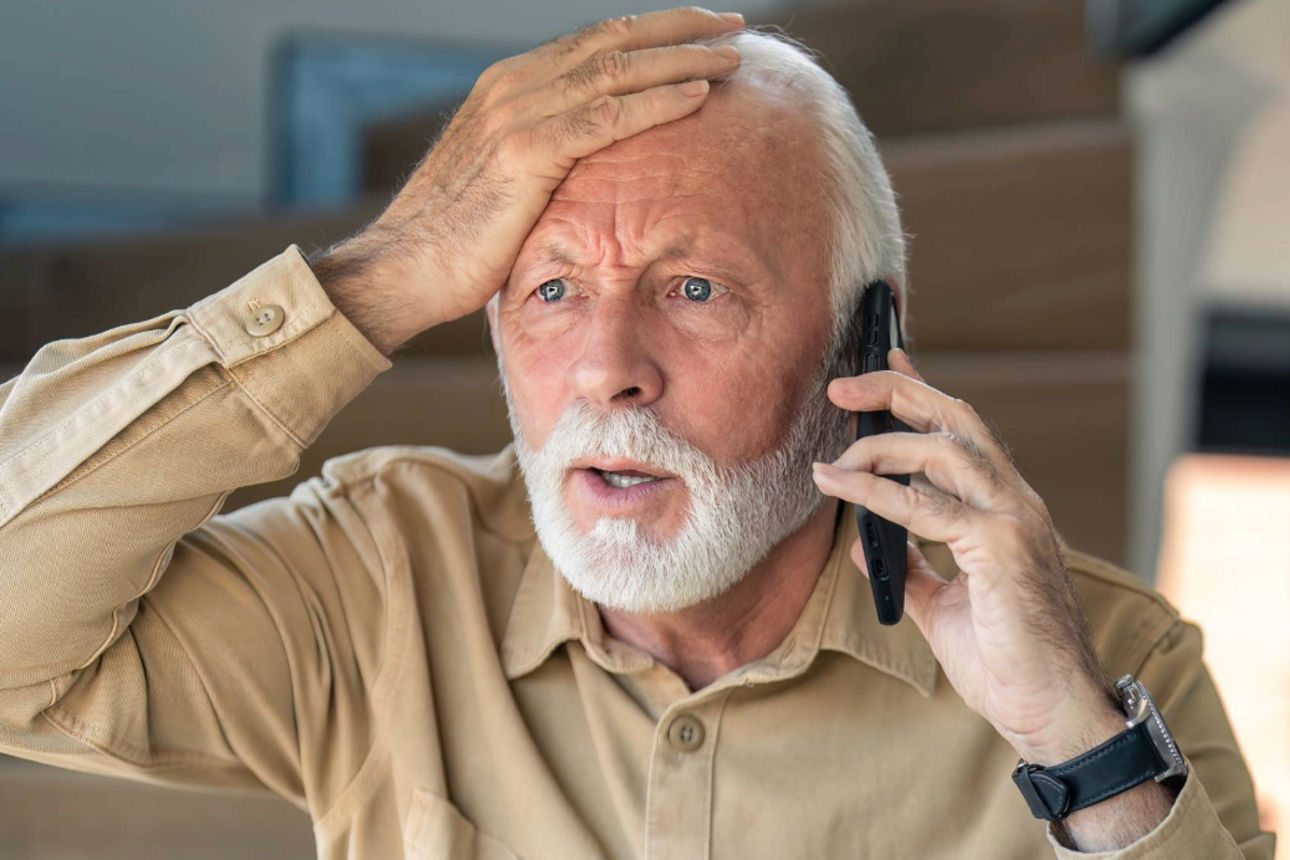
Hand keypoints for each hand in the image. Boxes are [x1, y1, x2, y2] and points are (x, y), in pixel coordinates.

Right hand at [312, 7, 743, 353]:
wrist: (402, 267)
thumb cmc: (456, 237)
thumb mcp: (503, 179)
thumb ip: (544, 154)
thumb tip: (590, 162)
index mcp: (509, 85)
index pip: (593, 42)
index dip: (652, 31)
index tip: (700, 30)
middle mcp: (513, 85)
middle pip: (612, 41)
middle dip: (678, 29)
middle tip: (733, 26)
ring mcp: (517, 114)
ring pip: (617, 71)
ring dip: (681, 60)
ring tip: (732, 57)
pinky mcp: (525, 153)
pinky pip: (607, 118)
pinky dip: (657, 103)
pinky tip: (698, 97)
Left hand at [812, 350, 1123, 765]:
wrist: (1049, 710)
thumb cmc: (1006, 660)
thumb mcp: (944, 606)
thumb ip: (911, 568)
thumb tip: (867, 543)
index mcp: (1005, 508)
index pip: (962, 431)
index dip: (922, 391)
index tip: (888, 360)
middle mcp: (1014, 501)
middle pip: (955, 418)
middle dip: (897, 391)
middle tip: (841, 386)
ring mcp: (1013, 519)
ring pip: (943, 449)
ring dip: (879, 445)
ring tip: (832, 461)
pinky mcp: (1001, 547)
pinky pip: (926, 506)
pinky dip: (876, 493)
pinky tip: (839, 486)